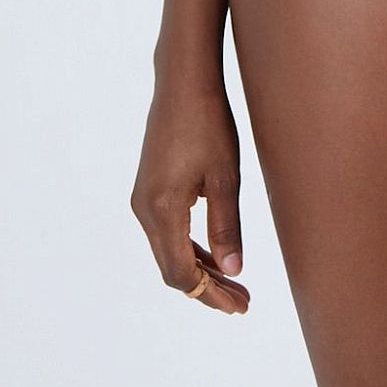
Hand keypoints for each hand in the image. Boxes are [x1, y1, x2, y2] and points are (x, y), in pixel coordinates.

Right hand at [130, 74, 250, 314]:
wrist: (184, 81)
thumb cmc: (209, 123)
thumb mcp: (226, 176)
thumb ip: (227, 226)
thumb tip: (232, 271)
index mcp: (162, 210)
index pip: (182, 273)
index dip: (211, 296)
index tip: (239, 306)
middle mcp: (144, 209)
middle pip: (173, 267)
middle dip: (208, 288)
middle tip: (243, 300)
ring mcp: (143, 198)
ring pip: (169, 250)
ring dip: (200, 268)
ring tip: (234, 283)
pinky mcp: (148, 187)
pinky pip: (167, 231)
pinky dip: (190, 246)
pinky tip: (215, 252)